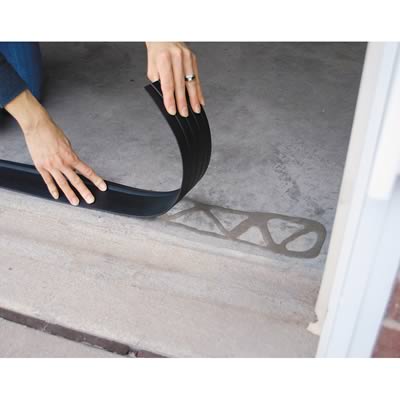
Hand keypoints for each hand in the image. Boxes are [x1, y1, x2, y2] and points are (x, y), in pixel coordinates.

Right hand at [5, 90, 106, 205]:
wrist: (37, 126)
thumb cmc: (53, 132)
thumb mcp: (67, 143)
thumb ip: (71, 156)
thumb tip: (74, 165)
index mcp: (71, 156)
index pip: (87, 171)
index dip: (96, 180)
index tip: (103, 187)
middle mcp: (62, 163)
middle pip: (76, 180)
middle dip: (84, 191)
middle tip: (91, 200)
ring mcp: (51, 166)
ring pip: (62, 183)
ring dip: (70, 194)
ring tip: (75, 202)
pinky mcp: (41, 166)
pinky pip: (48, 181)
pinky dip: (53, 189)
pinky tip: (57, 196)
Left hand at [146, 42, 204, 116]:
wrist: (164, 35)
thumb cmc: (157, 53)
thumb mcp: (152, 67)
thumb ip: (158, 82)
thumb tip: (166, 99)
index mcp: (163, 58)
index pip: (168, 84)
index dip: (170, 99)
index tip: (172, 110)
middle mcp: (176, 56)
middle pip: (180, 84)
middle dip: (183, 101)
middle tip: (184, 113)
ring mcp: (186, 57)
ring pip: (191, 82)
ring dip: (194, 98)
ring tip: (195, 109)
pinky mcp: (193, 58)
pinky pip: (197, 77)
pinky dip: (199, 90)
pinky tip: (200, 100)